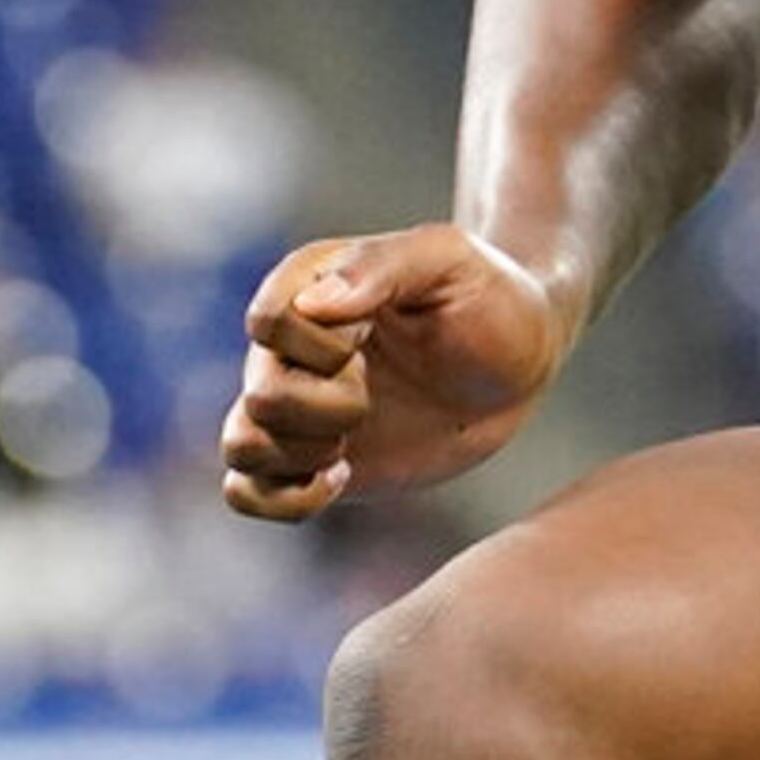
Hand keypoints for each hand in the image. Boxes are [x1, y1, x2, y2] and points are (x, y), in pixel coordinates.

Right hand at [219, 224, 576, 522]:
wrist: (518, 359)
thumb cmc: (489, 296)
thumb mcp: (449, 259)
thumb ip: (383, 266)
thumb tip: (314, 305)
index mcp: (309, 285)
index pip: (268, 323)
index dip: (322, 346)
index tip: (372, 338)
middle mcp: (289, 347)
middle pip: (261, 394)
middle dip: (328, 408)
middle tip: (374, 394)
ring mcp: (296, 405)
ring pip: (241, 446)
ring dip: (302, 455)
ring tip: (352, 442)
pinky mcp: (308, 457)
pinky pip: (246, 493)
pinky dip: (284, 500)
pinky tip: (341, 476)